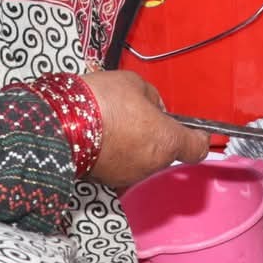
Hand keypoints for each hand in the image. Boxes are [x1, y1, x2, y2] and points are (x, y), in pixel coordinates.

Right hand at [80, 70, 208, 187]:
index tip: (197, 130)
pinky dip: (119, 153)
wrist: (62, 124)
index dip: (199, 138)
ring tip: (118, 124)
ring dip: (138, 145)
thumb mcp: (134, 83)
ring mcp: (130, 175)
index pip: (198, 148)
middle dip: (159, 135)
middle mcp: (153, 163)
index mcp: (167, 140)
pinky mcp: (108, 179)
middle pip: (167, 151)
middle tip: (142, 114)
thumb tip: (153, 106)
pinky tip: (105, 136)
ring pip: (144, 159)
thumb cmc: (101, 102)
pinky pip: (123, 164)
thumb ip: (152, 97)